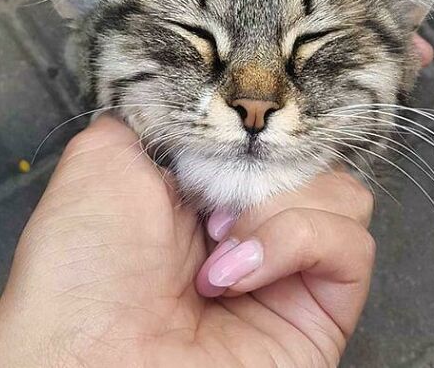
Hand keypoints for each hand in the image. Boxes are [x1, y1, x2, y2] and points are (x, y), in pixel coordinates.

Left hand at [0, 117, 374, 367]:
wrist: (89, 361)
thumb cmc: (82, 265)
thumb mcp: (102, 157)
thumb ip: (152, 114)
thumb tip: (189, 92)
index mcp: (210, 187)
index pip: (272, 134)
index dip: (266, 119)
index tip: (243, 111)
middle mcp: (254, 222)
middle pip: (315, 156)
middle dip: (268, 161)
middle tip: (210, 196)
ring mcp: (289, 266)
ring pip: (344, 192)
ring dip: (277, 205)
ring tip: (219, 241)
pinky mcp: (320, 308)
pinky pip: (352, 244)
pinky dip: (294, 241)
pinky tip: (237, 271)